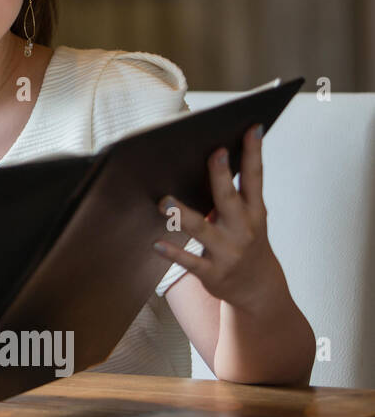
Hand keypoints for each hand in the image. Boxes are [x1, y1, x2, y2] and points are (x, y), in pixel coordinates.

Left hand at [153, 123, 289, 310]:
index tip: (251, 128)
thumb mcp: (250, 216)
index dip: (254, 153)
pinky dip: (172, 252)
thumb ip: (233, 192)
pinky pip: (189, 262)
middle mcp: (243, 229)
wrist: (259, 288)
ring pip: (202, 230)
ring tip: (163, 200)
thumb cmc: (246, 240)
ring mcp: (228, 251)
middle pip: (229, 198)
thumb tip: (209, 157)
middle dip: (221, 176)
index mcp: (254, 211)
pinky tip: (156, 243)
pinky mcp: (213, 272)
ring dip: (181, 215)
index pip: (255, 177)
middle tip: (212, 153)